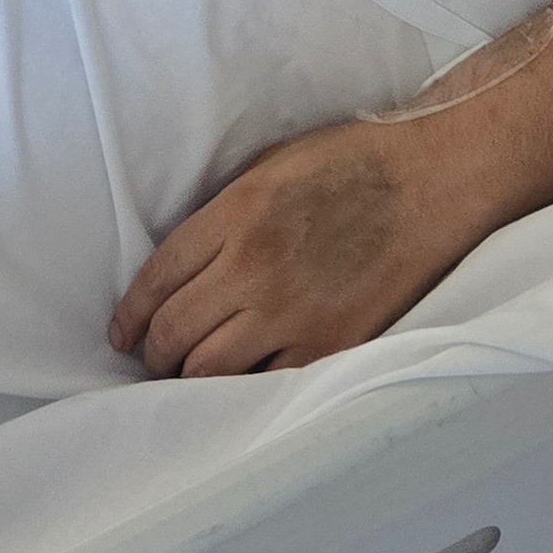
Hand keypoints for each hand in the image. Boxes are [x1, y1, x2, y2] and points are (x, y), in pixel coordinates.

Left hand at [111, 113, 490, 375]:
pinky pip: (264, 385)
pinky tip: (238, 383)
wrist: (429, 183)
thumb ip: (222, 213)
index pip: (158, 277)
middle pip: (173, 331)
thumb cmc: (354, 163)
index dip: (131, 313)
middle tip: (152, 357)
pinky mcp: (328, 344)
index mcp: (238, 212)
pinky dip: (241, 389)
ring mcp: (291, 312)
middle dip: (153, 352)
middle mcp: (255, 266)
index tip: (123, 332)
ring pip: (207, 370)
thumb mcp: (272, 164)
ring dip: (187, 376)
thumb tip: (183, 263)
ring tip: (187, 375)